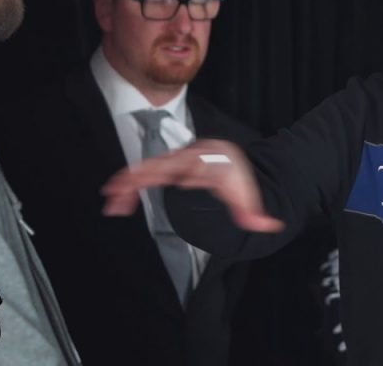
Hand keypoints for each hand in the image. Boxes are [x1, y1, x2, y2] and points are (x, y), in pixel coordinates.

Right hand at [101, 139, 283, 232]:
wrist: (224, 158)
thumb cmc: (234, 176)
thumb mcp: (246, 194)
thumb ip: (254, 213)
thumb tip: (271, 226)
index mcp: (212, 162)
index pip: (200, 165)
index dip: (191, 171)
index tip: (182, 183)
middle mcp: (190, 158)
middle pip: (167, 164)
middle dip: (147, 175)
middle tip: (126, 190)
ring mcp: (175, 161)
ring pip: (150, 167)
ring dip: (130, 180)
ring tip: (111, 197)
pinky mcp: (165, 167)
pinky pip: (146, 173)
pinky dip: (130, 182)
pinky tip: (116, 195)